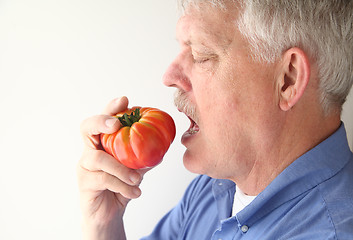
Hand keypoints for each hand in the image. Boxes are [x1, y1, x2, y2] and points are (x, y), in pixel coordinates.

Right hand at [78, 97, 148, 239]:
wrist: (109, 213)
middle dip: (101, 121)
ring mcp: (84, 166)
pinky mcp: (84, 183)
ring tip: (137, 179)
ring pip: (99, 159)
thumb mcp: (136, 169)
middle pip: (86, 127)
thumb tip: (164, 143)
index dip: (111, 108)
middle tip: (116, 124)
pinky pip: (104, 180)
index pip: (103, 120)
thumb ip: (145, 156)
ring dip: (122, 168)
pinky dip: (123, 186)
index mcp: (103, 143)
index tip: (125, 100)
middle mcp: (90, 150)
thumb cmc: (121, 186)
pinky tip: (135, 192)